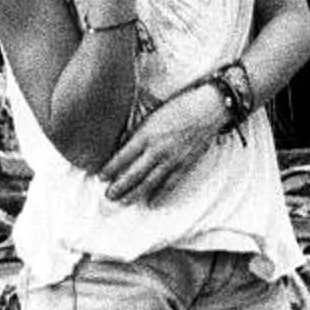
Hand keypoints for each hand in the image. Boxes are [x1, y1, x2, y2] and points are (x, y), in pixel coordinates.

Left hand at [98, 87, 222, 204]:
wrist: (208, 109)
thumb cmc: (180, 107)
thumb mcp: (152, 115)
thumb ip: (137, 132)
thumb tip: (123, 145)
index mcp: (146, 135)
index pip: (122, 157)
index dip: (110, 169)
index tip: (101, 177)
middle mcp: (157, 150)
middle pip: (133, 174)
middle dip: (119, 187)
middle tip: (109, 196)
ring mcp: (172, 159)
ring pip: (150, 182)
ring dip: (135, 194)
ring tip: (124, 201)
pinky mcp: (186, 165)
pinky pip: (170, 184)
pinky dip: (160, 194)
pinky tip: (152, 202)